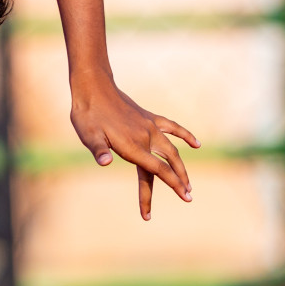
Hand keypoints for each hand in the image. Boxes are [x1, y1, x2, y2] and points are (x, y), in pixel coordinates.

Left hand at [70, 80, 199, 220]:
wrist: (93, 87)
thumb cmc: (87, 114)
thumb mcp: (88, 135)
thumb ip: (98, 150)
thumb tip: (104, 162)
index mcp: (133, 145)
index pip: (158, 170)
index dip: (172, 185)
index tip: (184, 197)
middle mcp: (146, 137)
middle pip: (167, 163)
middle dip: (178, 181)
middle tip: (188, 198)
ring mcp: (149, 126)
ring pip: (172, 149)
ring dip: (181, 166)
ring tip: (188, 183)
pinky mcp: (148, 117)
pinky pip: (172, 127)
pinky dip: (185, 135)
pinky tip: (196, 144)